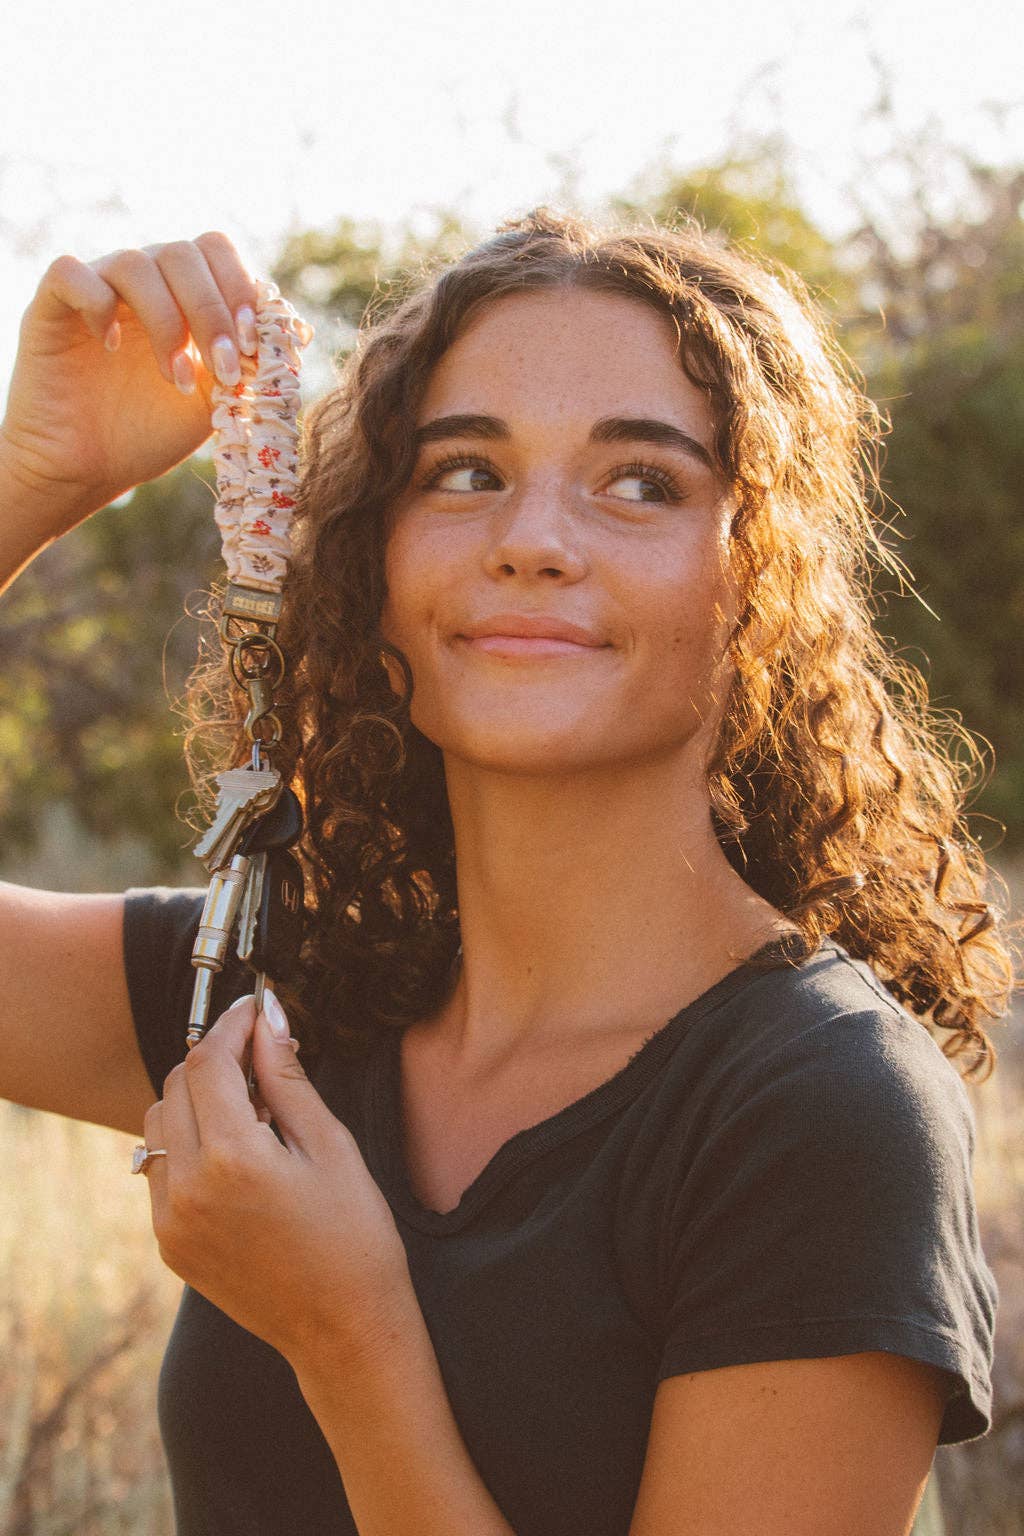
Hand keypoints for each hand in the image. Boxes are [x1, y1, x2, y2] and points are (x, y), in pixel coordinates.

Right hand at [1, 234, 256, 534]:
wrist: (91, 468)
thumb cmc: (152, 432)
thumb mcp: (215, 400)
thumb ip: (249, 365)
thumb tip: (297, 334)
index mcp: (184, 293)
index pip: (218, 252)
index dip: (241, 288)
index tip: (255, 342)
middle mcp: (143, 280)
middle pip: (184, 253)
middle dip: (214, 313)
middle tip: (225, 370)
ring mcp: (98, 287)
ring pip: (136, 263)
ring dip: (167, 323)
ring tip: (174, 378)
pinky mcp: (52, 304)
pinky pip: (72, 273)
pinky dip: (98, 305)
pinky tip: (111, 347)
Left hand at [141, 995, 412, 1369]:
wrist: (342, 1329)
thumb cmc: (353, 1236)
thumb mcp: (330, 1145)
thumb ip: (287, 1077)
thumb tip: (268, 1019)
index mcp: (232, 1160)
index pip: (208, 1061)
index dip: (231, 1025)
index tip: (254, 1010)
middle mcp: (186, 1189)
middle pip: (177, 1084)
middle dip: (214, 1058)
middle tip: (261, 1056)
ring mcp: (170, 1220)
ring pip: (159, 1122)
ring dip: (195, 1098)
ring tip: (251, 1107)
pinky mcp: (168, 1243)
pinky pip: (160, 1167)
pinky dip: (188, 1142)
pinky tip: (236, 1151)